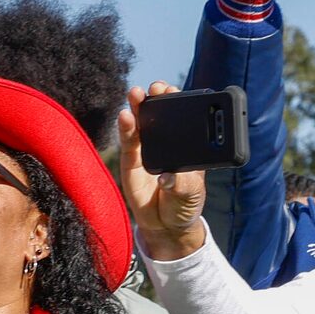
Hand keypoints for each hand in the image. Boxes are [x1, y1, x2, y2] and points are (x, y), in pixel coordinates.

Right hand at [114, 83, 208, 261]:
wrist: (166, 226)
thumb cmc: (184, 205)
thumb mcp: (190, 195)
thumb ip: (181, 185)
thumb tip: (168, 178)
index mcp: (186, 146)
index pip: (182, 120)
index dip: (177, 102)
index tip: (173, 90)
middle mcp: (165, 143)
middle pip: (159, 115)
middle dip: (157, 98)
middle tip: (157, 87)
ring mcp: (146, 149)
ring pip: (141, 123)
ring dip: (138, 106)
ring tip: (137, 93)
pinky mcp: (131, 161)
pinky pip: (128, 141)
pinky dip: (125, 128)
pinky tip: (125, 116)